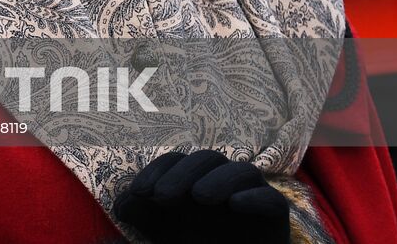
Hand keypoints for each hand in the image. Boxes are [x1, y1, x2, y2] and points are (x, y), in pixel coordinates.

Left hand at [111, 149, 289, 243]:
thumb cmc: (193, 243)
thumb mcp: (160, 231)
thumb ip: (140, 214)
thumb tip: (121, 205)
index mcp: (195, 178)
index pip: (175, 161)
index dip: (156, 172)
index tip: (138, 193)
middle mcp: (223, 180)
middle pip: (206, 159)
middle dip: (181, 174)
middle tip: (162, 198)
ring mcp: (250, 195)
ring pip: (242, 171)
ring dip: (218, 179)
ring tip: (200, 197)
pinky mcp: (275, 215)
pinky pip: (271, 199)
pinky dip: (254, 198)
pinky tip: (235, 205)